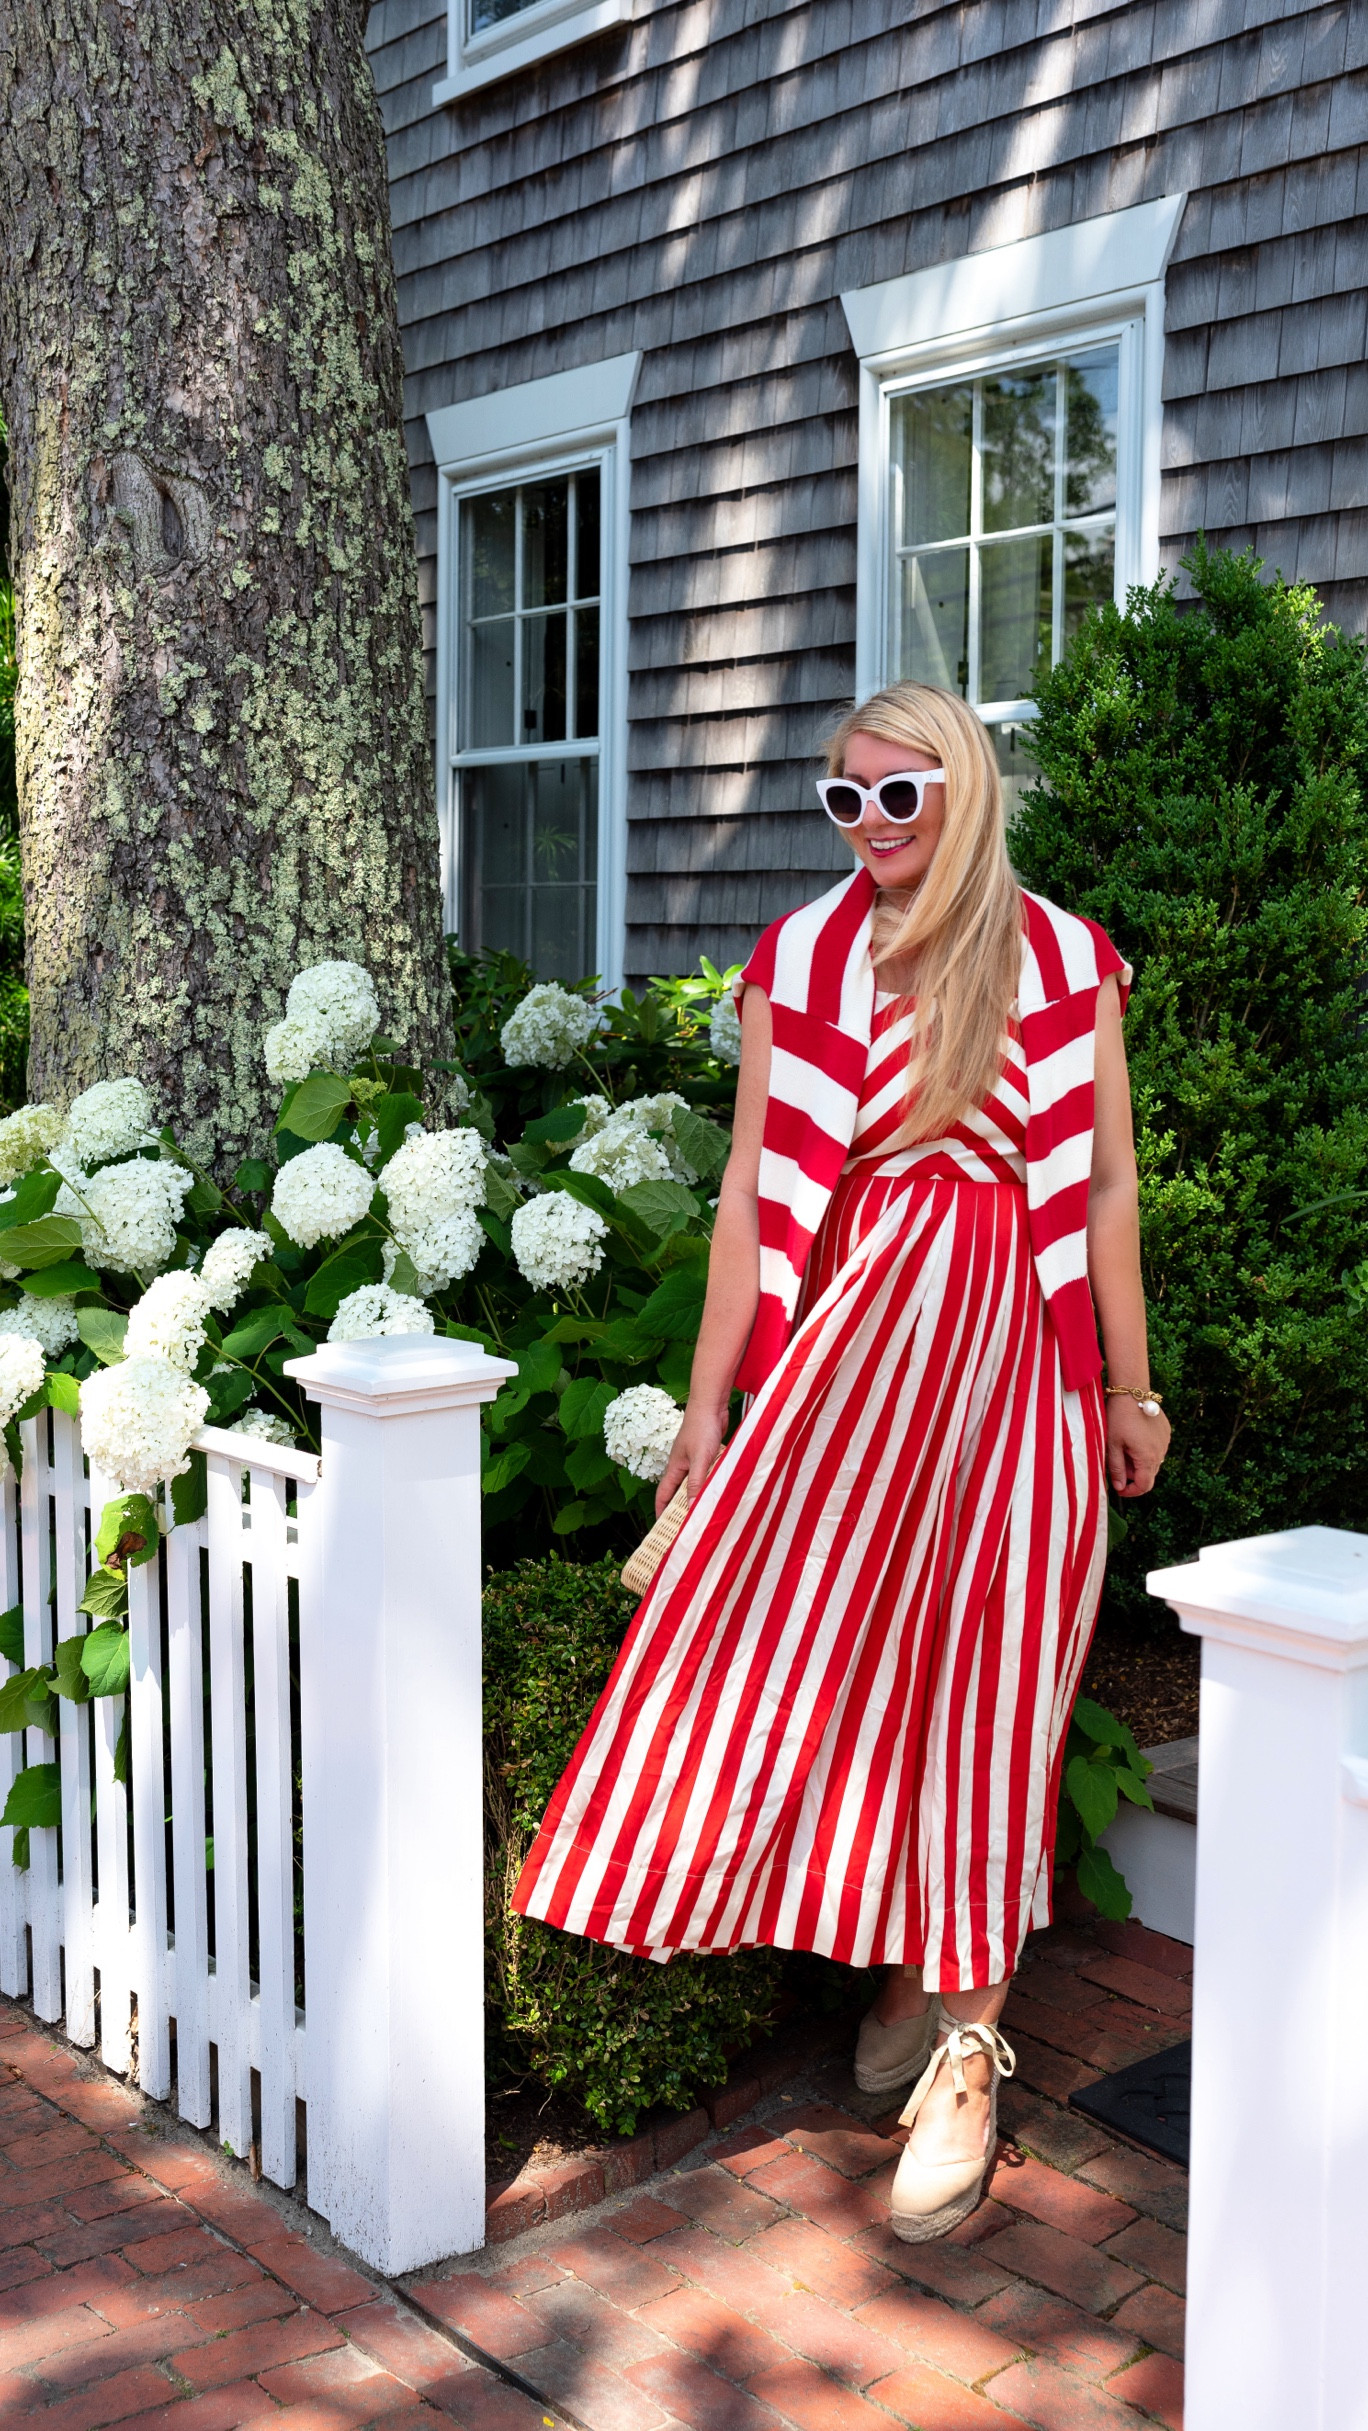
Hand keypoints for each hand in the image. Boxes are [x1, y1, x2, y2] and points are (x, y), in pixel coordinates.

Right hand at [655, 1399, 726, 1515]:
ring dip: (697, 1496)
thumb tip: (691, 1507)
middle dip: (681, 1508)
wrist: (710, 1404)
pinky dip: (709, 1483)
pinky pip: (706, 1474)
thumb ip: (696, 1483)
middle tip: (688, 1526)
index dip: (661, 1510)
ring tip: (704, 1513)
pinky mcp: (706, 1454)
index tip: (662, 1527)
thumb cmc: (702, 1428)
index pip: (663, 1494)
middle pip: (678, 1491)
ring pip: (694, 1483)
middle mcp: (682, 1465)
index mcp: (674, 1467)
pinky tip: (718, 1490)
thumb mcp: (699, 1459)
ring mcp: (694, 1459)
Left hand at [1106, 1394, 1170, 1496]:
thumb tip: (1119, 1487)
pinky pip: (1157, 1448)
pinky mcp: (1166, 1432)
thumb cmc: (1119, 1419)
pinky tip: (1134, 1437)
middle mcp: (1161, 1452)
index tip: (1119, 1489)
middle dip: (1132, 1475)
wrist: (1132, 1393)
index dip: (1131, 1492)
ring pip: (1153, 1462)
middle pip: (1149, 1475)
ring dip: (1139, 1462)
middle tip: (1117, 1461)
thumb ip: (1116, 1468)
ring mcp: (1165, 1442)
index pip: (1144, 1486)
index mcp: (1147, 1458)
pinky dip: (1146, 1449)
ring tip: (1124, 1447)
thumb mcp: (1113, 1445)